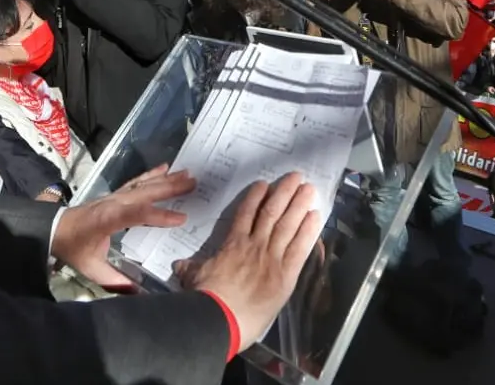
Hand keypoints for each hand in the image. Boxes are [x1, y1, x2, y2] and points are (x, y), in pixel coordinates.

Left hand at [51, 166, 193, 289]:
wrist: (55, 228)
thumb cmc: (73, 248)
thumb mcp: (92, 268)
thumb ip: (115, 281)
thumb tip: (139, 295)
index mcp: (107, 220)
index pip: (136, 215)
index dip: (159, 216)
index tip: (181, 218)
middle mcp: (113, 203)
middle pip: (145, 193)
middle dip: (170, 188)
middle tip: (194, 183)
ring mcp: (115, 196)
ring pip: (143, 185)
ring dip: (166, 179)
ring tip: (188, 174)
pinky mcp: (115, 194)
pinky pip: (136, 181)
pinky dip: (151, 174)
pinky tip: (165, 168)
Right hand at [175, 173, 322, 355]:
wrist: (220, 318)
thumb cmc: (205, 299)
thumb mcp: (193, 278)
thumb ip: (190, 268)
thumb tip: (179, 265)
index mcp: (233, 245)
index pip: (245, 214)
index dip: (255, 198)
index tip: (264, 184)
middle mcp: (255, 246)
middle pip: (271, 213)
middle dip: (284, 193)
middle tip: (296, 177)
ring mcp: (271, 258)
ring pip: (288, 225)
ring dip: (299, 205)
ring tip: (309, 189)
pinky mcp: (286, 274)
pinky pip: (300, 248)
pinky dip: (308, 231)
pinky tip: (315, 217)